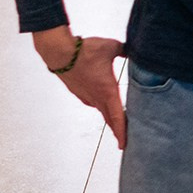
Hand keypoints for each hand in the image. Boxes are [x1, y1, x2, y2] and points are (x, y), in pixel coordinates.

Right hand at [34, 28, 127, 147]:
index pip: (117, 116)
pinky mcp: (78, 91)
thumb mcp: (112, 47)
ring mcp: (85, 95)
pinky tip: (102, 102)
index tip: (123, 144)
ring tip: (116, 123)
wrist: (59, 52)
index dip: (121, 132)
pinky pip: (92, 102)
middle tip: (123, 140)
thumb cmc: (84, 51)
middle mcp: (96, 97)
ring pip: (100, 110)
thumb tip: (133, 50)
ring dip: (109, 117)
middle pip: (109, 118)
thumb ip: (125, 50)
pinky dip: (100, 105)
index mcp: (107, 91)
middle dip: (117, 130)